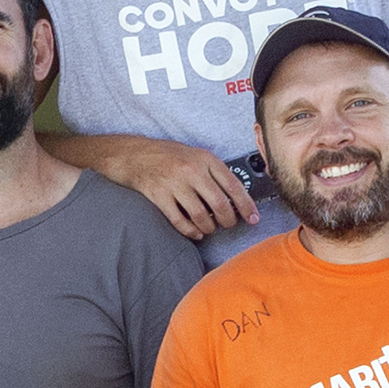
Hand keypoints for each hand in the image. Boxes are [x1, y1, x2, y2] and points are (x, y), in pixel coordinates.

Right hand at [107, 138, 260, 240]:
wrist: (134, 155)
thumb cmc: (167, 156)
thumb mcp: (195, 156)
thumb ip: (213, 173)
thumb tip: (234, 198)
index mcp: (205, 159)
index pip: (234, 185)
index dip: (246, 205)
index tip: (254, 218)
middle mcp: (192, 170)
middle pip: (220, 204)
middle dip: (228, 220)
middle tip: (229, 224)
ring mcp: (174, 183)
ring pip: (201, 215)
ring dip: (209, 227)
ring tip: (210, 228)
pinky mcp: (159, 196)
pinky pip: (180, 221)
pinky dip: (190, 231)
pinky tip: (195, 232)